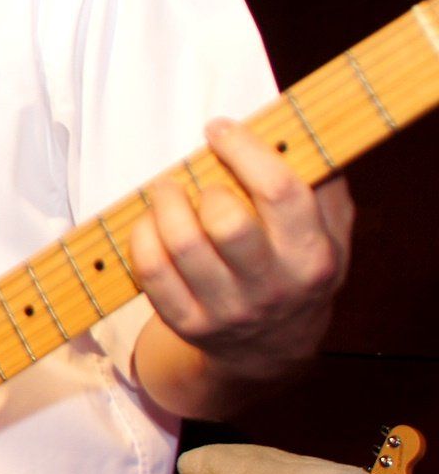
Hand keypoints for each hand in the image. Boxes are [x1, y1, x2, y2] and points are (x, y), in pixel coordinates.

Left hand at [130, 118, 352, 384]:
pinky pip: (150, 270)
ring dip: (165, 204)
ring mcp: (227, 309)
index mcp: (312, 257)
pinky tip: (152, 223)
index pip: (281, 193)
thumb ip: (319, 181)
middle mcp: (272, 287)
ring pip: (181, 245)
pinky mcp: (186, 322)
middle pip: (227, 223)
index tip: (220, 129)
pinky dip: (143, 235)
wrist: (273, 345)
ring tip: (167, 191)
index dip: (244, 151)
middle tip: (196, 174)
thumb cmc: (296, 267)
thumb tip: (288, 128)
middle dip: (204, 185)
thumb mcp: (330, 229)